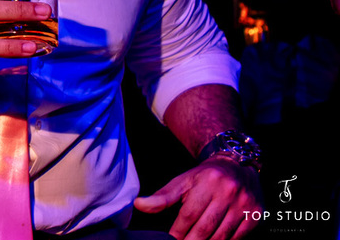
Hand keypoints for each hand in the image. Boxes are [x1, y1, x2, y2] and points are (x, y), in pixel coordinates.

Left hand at [133, 156, 261, 239]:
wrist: (236, 163)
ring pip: (222, 235)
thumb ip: (163, 196)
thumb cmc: (204, 176)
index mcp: (206, 182)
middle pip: (206, 227)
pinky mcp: (256, 213)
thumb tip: (139, 205)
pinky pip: (239, 237)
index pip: (189, 214)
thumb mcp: (183, 181)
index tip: (170, 239)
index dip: (178, 231)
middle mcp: (227, 192)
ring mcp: (244, 204)